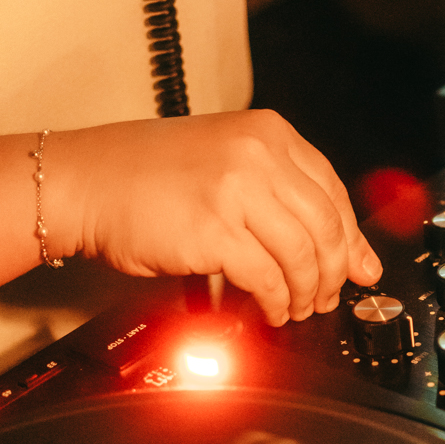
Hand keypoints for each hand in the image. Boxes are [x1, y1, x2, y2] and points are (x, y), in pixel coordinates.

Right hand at [57, 111, 381, 324]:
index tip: (360, 267)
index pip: (331, 190)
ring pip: (303, 256)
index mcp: (267, 134)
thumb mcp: (222, 163)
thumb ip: (276, 196)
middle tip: (328, 297)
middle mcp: (258, 155)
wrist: (85, 181)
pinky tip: (269, 310)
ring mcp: (237, 191)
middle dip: (334, 273)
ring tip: (296, 309)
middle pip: (326, 226)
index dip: (351, 237)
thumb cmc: (142, 175)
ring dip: (306, 293)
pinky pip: (267, 277)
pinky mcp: (214, 231)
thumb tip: (332, 247)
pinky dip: (276, 302)